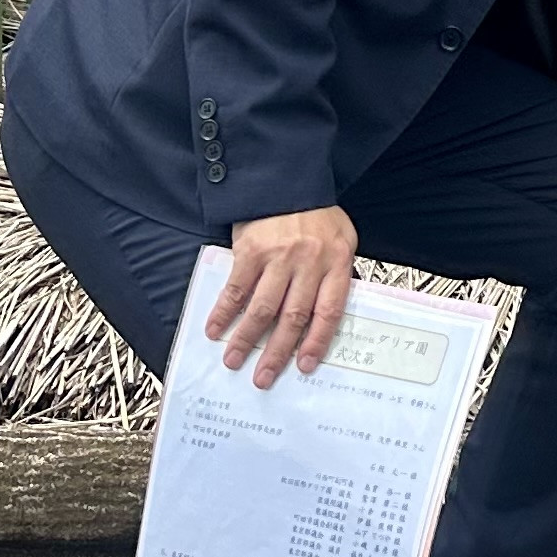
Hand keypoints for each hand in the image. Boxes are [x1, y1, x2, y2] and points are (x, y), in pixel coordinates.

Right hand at [210, 205, 357, 387]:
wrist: (287, 177)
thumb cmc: (316, 214)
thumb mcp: (341, 239)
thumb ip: (335, 275)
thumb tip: (324, 318)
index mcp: (336, 260)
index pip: (329, 311)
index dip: (316, 342)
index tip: (303, 366)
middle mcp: (309, 261)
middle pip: (293, 316)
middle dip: (277, 352)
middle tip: (263, 378)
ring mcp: (278, 256)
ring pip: (262, 308)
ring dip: (246, 339)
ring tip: (234, 361)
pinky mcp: (251, 249)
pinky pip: (236, 288)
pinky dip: (223, 312)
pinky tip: (215, 329)